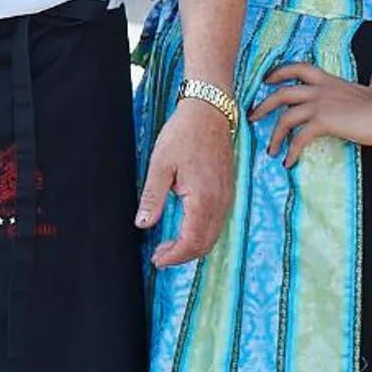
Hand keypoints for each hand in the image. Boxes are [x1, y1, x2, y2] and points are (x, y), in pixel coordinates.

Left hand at [136, 94, 234, 268]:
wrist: (209, 112)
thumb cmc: (184, 133)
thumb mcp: (160, 164)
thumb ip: (153, 197)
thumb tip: (143, 224)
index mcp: (203, 198)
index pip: (192, 242)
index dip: (174, 256)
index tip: (157, 259)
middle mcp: (220, 202)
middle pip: (205, 244)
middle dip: (182, 256)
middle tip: (159, 256)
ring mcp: (227, 197)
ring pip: (213, 235)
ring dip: (192, 246)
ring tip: (169, 246)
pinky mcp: (227, 191)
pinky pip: (218, 222)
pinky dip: (202, 233)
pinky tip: (186, 228)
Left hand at [249, 62, 371, 166]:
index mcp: (329, 81)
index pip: (298, 68)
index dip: (279, 71)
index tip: (267, 79)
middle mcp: (320, 90)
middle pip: (281, 92)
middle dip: (263, 104)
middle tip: (252, 116)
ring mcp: (319, 105)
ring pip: (285, 116)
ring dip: (274, 134)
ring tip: (269, 149)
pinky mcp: (323, 122)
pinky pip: (299, 138)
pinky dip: (291, 150)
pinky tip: (289, 162)